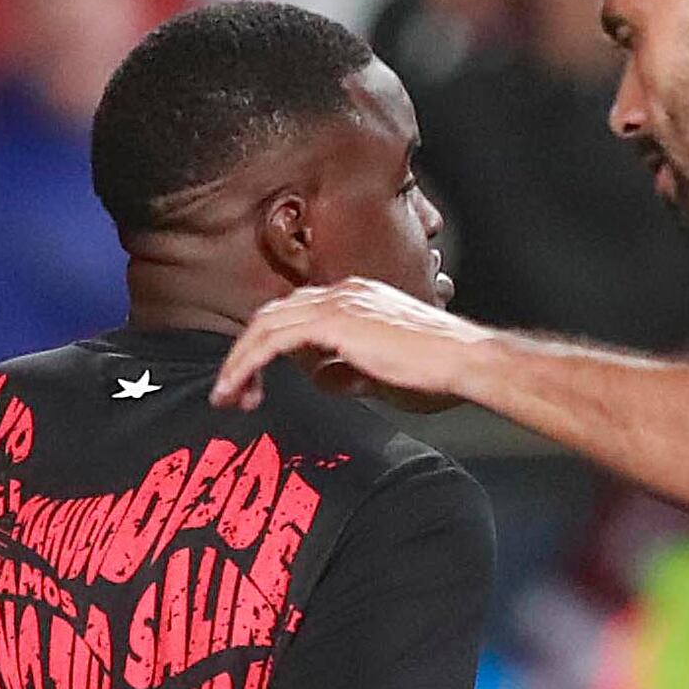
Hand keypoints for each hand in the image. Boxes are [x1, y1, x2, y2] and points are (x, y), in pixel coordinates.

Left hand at [215, 279, 486, 413]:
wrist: (463, 361)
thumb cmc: (437, 371)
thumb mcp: (380, 375)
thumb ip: (347, 372)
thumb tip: (321, 378)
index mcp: (355, 300)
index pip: (295, 315)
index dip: (268, 348)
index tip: (255, 384)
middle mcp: (343, 293)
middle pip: (273, 316)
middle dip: (245, 354)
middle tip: (229, 392)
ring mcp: (337, 302)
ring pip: (266, 325)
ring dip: (240, 361)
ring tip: (226, 395)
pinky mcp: (334, 321)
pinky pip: (275, 339)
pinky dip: (250, 362)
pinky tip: (240, 387)